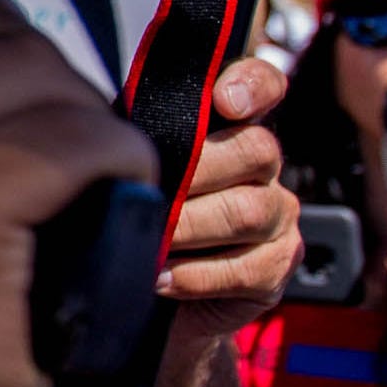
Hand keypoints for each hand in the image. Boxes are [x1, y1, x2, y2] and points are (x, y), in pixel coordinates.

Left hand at [152, 57, 300, 386]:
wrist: (144, 301)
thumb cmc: (127, 218)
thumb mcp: (126, 170)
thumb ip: (135, 139)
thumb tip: (110, 130)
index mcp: (227, 127)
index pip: (264, 85)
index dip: (252, 86)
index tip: (223, 101)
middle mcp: (262, 166)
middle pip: (255, 150)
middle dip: (197, 174)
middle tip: (152, 196)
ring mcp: (277, 216)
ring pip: (250, 210)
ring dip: (191, 228)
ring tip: (152, 242)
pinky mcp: (276, 268)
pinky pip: (249, 267)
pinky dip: (198, 276)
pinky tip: (163, 278)